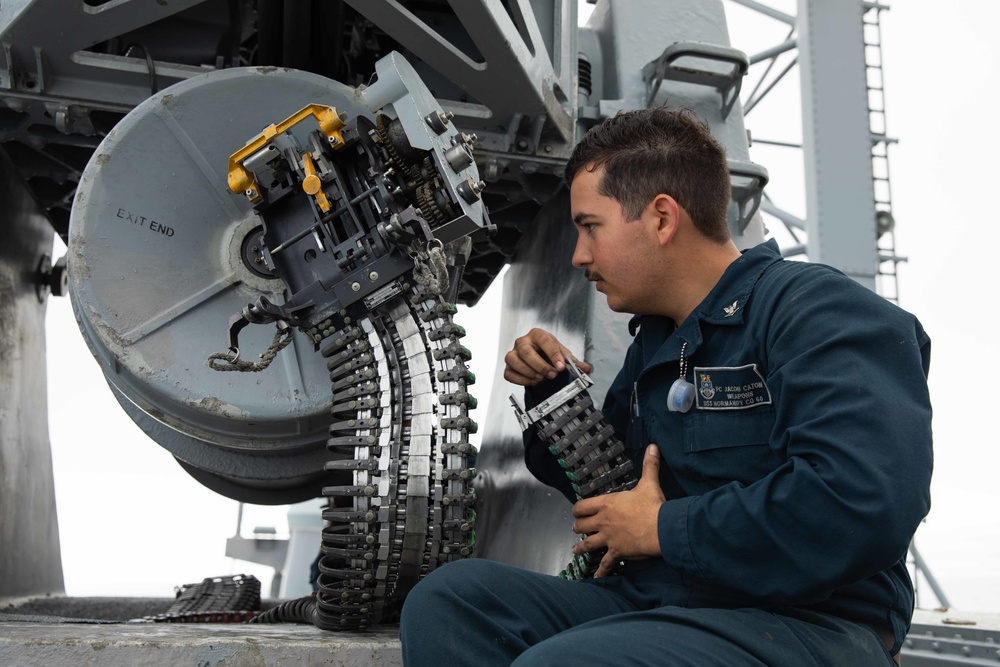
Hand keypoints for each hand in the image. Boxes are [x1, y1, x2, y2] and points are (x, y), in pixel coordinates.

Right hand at [503, 328, 592, 386]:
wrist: (540, 358)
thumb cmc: (550, 354)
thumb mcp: (563, 355)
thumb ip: (574, 362)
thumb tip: (587, 368)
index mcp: (537, 334)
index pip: (544, 341)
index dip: (553, 354)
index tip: (561, 367)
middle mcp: (523, 341)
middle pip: (526, 351)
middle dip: (540, 365)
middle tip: (552, 375)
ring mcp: (513, 353)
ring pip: (513, 360)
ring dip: (528, 372)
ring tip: (541, 379)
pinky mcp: (509, 366)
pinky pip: (509, 373)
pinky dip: (521, 380)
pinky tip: (532, 382)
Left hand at [571, 444, 664, 576]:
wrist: (661, 528)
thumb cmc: (653, 506)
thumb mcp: (649, 483)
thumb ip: (649, 464)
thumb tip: (653, 446)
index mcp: (607, 504)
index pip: (582, 506)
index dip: (578, 510)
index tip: (577, 511)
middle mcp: (603, 521)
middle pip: (582, 526)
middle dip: (578, 527)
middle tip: (576, 529)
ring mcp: (608, 538)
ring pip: (588, 544)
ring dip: (581, 547)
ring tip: (576, 550)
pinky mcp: (617, 552)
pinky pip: (606, 564)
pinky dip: (601, 571)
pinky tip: (595, 577)